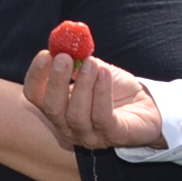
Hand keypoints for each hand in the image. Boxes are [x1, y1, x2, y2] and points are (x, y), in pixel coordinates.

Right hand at [24, 49, 164, 150]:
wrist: (146, 104)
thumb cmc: (113, 88)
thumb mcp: (92, 68)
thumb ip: (77, 60)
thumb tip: (64, 44)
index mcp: (57, 108)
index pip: (35, 96)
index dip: (36, 75)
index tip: (46, 54)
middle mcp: (68, 127)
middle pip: (52, 109)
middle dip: (56, 82)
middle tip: (64, 58)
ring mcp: (90, 136)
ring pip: (76, 115)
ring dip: (83, 86)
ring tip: (92, 64)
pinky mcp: (113, 136)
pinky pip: (102, 117)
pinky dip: (101, 93)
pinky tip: (105, 74)